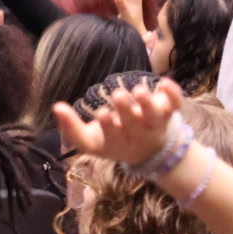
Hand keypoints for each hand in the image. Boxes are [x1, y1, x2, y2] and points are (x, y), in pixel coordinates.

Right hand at [55, 79, 187, 170]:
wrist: (152, 152)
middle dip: (126, 109)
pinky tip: (165, 82)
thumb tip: (56, 107)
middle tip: (118, 94)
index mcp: (118, 141)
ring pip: (155, 116)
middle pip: (134, 124)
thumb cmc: (115, 140)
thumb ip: (71, 127)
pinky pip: (175, 105)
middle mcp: (138, 134)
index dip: (108, 126)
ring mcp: (155, 123)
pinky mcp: (169, 112)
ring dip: (148, 103)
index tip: (103, 113)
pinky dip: (173, 94)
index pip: (113, 136)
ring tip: (139, 90)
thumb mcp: (91, 141)